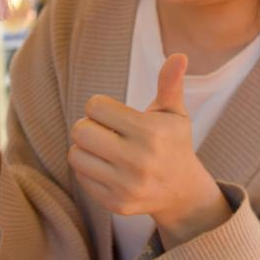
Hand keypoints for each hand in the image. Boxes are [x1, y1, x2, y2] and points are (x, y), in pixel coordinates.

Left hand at [68, 54, 231, 248]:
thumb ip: (170, 83)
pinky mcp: (115, 203)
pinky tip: (107, 167)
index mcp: (150, 132)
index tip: (112, 113)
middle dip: (88, 125)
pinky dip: (89, 169)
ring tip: (103, 148)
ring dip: (85, 148)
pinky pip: (81, 177)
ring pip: (76, 155)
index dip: (100, 106)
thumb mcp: (174, 112)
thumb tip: (179, 55)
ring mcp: (126, 185)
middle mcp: (138, 160)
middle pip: (80, 130)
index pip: (96, 107)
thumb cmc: (173, 143)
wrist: (183, 192)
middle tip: (103, 130)